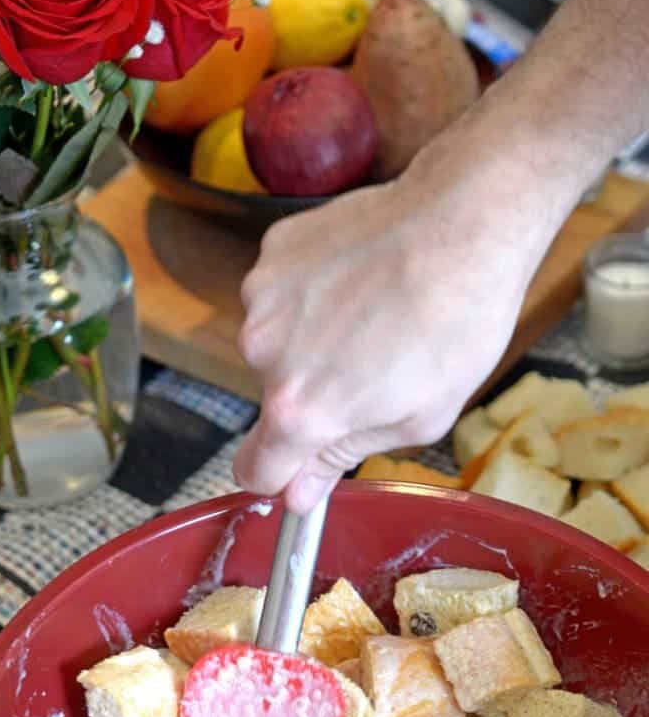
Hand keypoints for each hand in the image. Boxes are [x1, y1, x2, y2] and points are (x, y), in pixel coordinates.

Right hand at [233, 105, 576, 514]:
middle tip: (371, 366)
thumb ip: (341, 458)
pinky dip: (311, 294)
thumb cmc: (456, 325)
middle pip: (272, 400)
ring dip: (310, 340)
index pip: (253, 471)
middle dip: (310, 394)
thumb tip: (297, 495)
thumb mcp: (416, 418)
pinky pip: (281, 294)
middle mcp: (263, 355)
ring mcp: (262, 298)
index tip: (303, 464)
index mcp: (300, 410)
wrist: (463, 221)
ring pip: (275, 343)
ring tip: (371, 315)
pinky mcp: (272, 253)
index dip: (280, 475)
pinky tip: (358, 279)